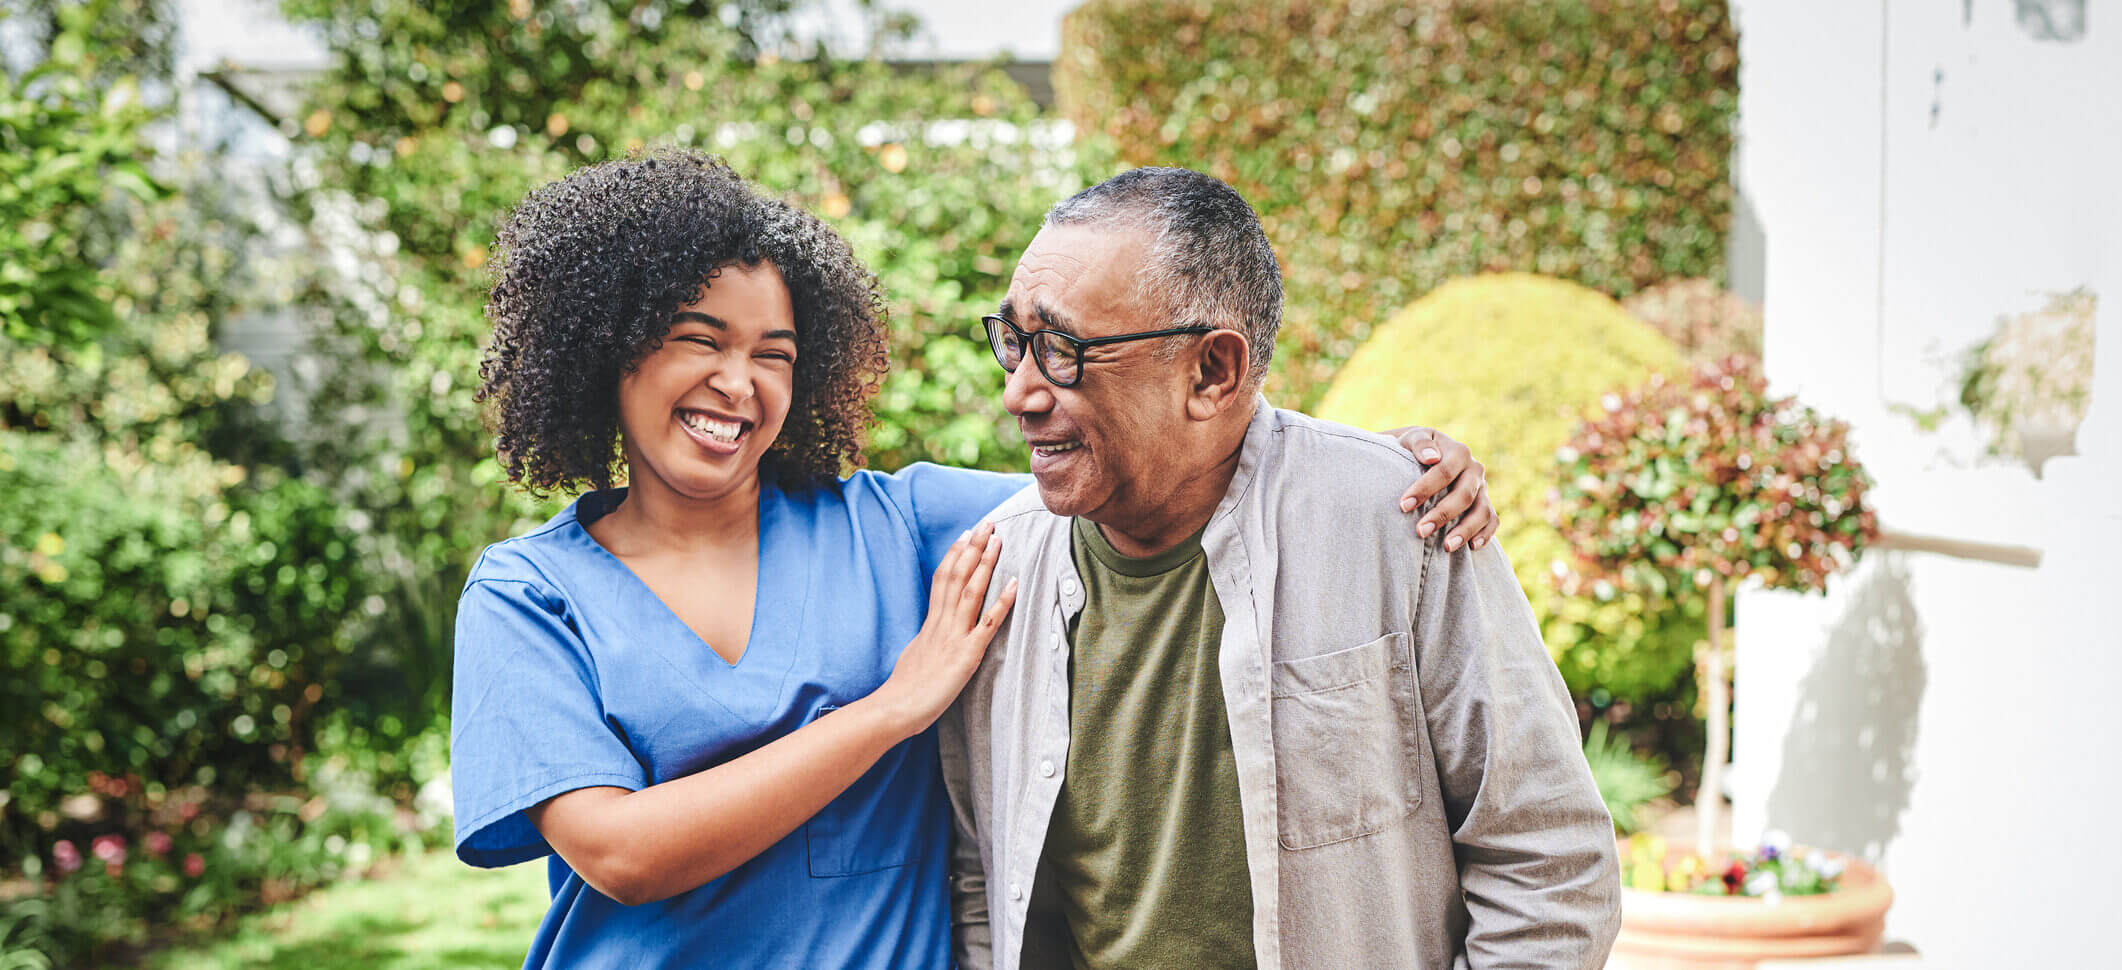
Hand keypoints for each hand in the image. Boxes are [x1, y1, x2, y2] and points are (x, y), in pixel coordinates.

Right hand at [872, 520, 1017, 737]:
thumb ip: (926, 642)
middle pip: (957, 577)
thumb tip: (929, 636)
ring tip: (997, 539)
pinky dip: (1002, 602)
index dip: (955, 556)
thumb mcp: (914, 656)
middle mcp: (941, 624)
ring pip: (971, 591)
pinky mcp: (966, 655)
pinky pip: (988, 624)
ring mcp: (954, 637)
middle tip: (986, 524)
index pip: (942, 580)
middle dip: (972, 548)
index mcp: (929, 624)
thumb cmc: (903, 691)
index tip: (964, 536)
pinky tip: (1014, 584)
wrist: (894, 709)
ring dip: (985, 563)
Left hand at [1385, 426, 1498, 551]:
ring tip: (1447, 547)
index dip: (1424, 489)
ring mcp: (1482, 488)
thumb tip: (1431, 457)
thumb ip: (1420, 444)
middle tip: (1420, 531)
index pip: (1444, 472)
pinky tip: (1471, 547)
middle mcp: (1474, 470)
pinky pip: (1492, 521)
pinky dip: (1486, 534)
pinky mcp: (1485, 504)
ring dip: (1465, 530)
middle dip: (1442, 514)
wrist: (1428, 454)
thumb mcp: (1414, 438)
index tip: (1404, 505)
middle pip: (1464, 495)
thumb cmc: (1416, 449)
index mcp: (1458, 452)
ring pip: (1482, 511)